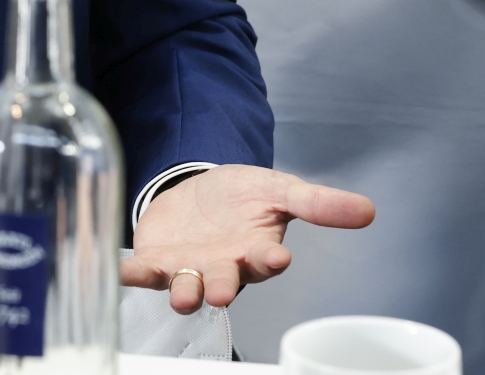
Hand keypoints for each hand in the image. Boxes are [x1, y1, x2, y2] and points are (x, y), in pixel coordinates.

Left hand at [122, 165, 374, 313]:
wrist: (200, 190)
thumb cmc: (243, 197)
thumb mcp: (280, 190)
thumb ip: (318, 203)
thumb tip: (368, 210)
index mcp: (254, 252)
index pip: (266, 261)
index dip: (270, 260)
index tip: (277, 257)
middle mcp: (222, 267)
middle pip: (224, 281)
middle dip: (223, 286)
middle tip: (224, 291)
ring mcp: (187, 268)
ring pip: (185, 285)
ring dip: (183, 291)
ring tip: (182, 294)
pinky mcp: (156, 261)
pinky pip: (140, 271)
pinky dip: (128, 272)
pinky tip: (116, 268)